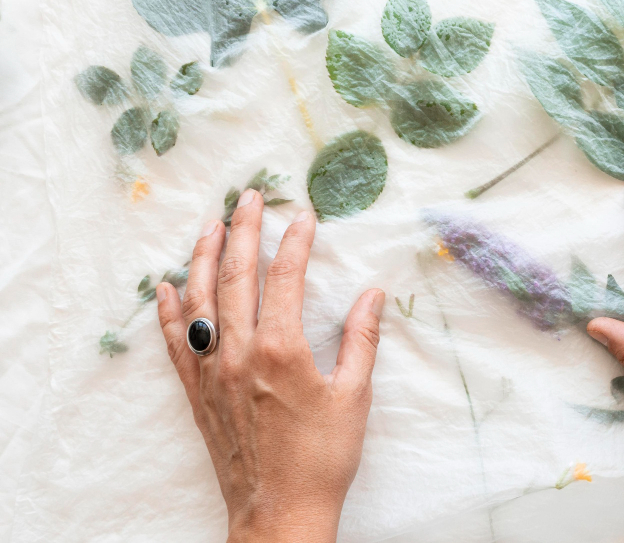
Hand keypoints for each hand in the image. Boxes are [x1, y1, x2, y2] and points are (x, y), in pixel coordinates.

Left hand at [155, 189, 383, 542]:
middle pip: (235, 277)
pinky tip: (167, 287)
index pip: (284, 278)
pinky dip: (170, 312)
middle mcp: (239, 354)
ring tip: (207, 225)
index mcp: (281, 350)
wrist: (281, 512)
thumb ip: (361, 340)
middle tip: (247, 196)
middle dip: (241, 230)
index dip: (293, 241)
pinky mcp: (198, 394)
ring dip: (201, 258)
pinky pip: (176, 344)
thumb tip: (373, 295)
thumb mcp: (354, 396)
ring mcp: (212, 373)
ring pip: (199, 302)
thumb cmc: (323, 458)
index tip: (303, 215)